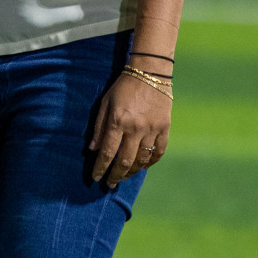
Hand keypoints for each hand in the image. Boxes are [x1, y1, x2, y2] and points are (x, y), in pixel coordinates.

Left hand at [88, 73, 170, 188]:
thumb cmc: (123, 87)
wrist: (150, 73)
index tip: (95, 178)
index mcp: (118, 121)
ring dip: (132, 172)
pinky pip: (159, 152)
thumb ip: (99, 128)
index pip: (107, 152)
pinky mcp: (165, 128)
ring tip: (123, 177)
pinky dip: (150, 162)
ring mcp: (152, 129)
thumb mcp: (105, 103)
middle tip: (109, 184)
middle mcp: (135, 128)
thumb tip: (93, 150)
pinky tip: (142, 167)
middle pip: (125, 161)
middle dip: (115, 176)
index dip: (100, 167)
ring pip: (142, 160)